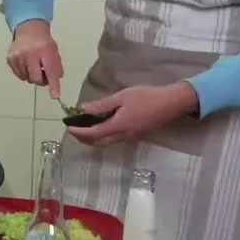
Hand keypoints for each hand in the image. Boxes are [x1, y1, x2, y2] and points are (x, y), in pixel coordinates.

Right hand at [6, 19, 63, 98]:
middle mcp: (30, 52)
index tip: (55, 96)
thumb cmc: (44, 43)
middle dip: (41, 80)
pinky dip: (24, 73)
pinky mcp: (10, 58)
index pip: (50, 70)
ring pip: (26, 78)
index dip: (53, 84)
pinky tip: (26, 65)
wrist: (28, 29)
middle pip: (36, 78)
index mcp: (45, 50)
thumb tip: (54, 84)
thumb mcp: (54, 52)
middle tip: (43, 75)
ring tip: (34, 67)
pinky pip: (18, 74)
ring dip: (32, 76)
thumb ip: (56, 67)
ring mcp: (18, 55)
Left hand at [67, 83, 199, 146]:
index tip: (67, 127)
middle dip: (83, 138)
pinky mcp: (135, 135)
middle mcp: (123, 136)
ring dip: (92, 139)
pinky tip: (100, 126)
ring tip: (82, 128)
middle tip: (72, 129)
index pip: (93, 133)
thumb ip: (102, 105)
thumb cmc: (146, 96)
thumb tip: (83, 109)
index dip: (79, 132)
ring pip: (106, 143)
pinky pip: (114, 140)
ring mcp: (130, 137)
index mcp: (119, 126)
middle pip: (98, 143)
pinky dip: (102, 136)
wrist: (171, 103)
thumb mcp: (122, 97)